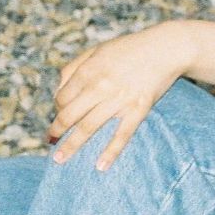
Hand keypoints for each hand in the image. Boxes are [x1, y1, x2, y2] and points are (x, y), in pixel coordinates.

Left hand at [46, 21, 191, 171]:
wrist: (165, 49)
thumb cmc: (128, 49)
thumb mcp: (96, 50)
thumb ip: (74, 67)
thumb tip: (58, 91)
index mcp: (88, 70)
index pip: (62, 97)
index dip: (57, 108)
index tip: (60, 115)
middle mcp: (100, 86)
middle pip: (70, 115)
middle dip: (57, 130)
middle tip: (50, 141)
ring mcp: (119, 100)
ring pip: (89, 127)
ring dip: (72, 145)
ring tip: (60, 159)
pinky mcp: (138, 109)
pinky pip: (122, 135)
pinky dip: (110, 152)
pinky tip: (100, 166)